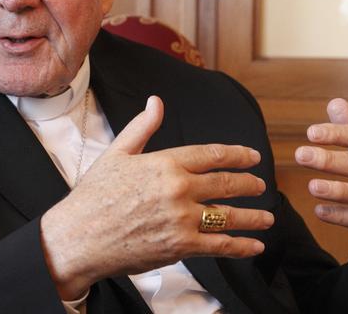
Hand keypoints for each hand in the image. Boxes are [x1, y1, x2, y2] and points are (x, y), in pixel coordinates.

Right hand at [41, 96, 273, 299]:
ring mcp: (182, 219)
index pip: (211, 154)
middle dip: (249, 184)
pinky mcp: (181, 247)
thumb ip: (142, 127)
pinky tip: (254, 245)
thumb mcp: (116, 153)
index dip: (237, 155)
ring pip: (228, 215)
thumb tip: (156, 101)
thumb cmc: (94, 195)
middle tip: (261, 185)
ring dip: (253, 216)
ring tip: (267, 217)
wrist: (79, 237)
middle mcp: (179, 188)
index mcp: (165, 162)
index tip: (251, 156)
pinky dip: (241, 246)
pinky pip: (220, 245)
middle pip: (226, 184)